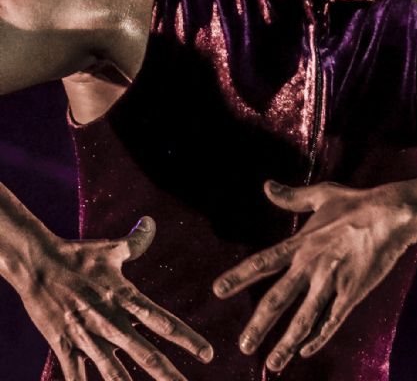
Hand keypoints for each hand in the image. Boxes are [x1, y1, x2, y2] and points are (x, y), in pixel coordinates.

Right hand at [18, 217, 212, 380]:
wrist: (37, 264)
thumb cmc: (78, 256)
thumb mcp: (111, 249)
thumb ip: (136, 242)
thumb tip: (151, 222)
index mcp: (126, 298)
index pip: (164, 322)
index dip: (187, 339)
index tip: (207, 353)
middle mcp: (110, 321)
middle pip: (145, 354)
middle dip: (168, 374)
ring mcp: (87, 336)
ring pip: (114, 372)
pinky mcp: (64, 345)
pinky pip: (76, 375)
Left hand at [213, 180, 414, 372]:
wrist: (390, 215)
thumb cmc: (355, 202)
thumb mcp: (321, 195)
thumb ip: (291, 196)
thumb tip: (267, 185)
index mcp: (301, 243)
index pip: (263, 262)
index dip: (239, 276)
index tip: (218, 290)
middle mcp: (312, 265)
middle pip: (279, 299)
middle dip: (259, 325)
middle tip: (243, 345)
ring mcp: (332, 282)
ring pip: (304, 319)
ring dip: (286, 343)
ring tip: (271, 363)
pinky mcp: (352, 293)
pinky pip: (332, 322)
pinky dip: (319, 338)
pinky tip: (306, 352)